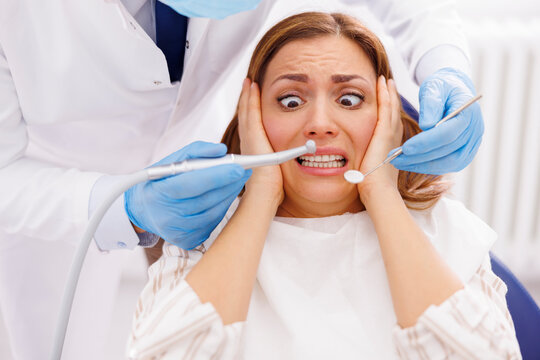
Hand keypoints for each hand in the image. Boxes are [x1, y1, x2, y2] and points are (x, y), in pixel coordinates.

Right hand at [124, 141, 250, 248]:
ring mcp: (178, 231)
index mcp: (159, 193)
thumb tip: (222, 150)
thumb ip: (196, 151)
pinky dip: (221, 208)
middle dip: (229, 184)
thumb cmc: (160, 181)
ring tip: (236, 181)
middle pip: (207, 199)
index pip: (192, 184)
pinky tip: (223, 197)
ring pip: (214, 212)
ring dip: (229, 195)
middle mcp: (167, 216)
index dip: (217, 176)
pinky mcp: (187, 241)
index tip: (239, 167)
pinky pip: (212, 223)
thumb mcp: (170, 161)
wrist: (142, 210)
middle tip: (245, 171)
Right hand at [238, 78, 282, 201]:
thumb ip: (286, 160)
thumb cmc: (273, 188)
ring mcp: (248, 137)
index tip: (252, 100)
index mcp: (253, 149)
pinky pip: (251, 111)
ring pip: (247, 111)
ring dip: (248, 96)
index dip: (251, 111)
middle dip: (247, 99)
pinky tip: (252, 87)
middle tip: (248, 84)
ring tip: (249, 83)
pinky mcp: (252, 134)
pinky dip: (251, 98)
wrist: (265, 192)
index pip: (252, 126)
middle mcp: (248, 141)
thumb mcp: (278, 170)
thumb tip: (304, 155)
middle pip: (246, 115)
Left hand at [358, 76, 402, 201]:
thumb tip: (351, 163)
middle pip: (393, 112)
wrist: (376, 189)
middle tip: (389, 83)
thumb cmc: (370, 184)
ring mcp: (390, 134)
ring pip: (392, 107)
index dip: (389, 109)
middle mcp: (393, 138)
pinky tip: (384, 84)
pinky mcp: (385, 133)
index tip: (386, 98)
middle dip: (391, 97)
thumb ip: (363, 160)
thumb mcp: (367, 167)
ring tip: (387, 81)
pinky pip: (386, 108)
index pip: (389, 122)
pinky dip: (386, 95)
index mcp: (389, 146)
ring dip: (389, 92)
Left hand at [391, 68, 482, 173]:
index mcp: (469, 114)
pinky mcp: (465, 154)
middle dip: (419, 158)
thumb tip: (425, 126)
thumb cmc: (442, 88)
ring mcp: (472, 145)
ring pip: (448, 163)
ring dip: (421, 165)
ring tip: (399, 162)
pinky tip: (410, 163)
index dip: (425, 143)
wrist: (453, 92)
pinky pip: (447, 165)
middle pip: (447, 152)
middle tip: (395, 159)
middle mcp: (475, 132)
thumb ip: (431, 104)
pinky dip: (428, 166)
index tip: (405, 148)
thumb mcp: (434, 88)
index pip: (447, 134)